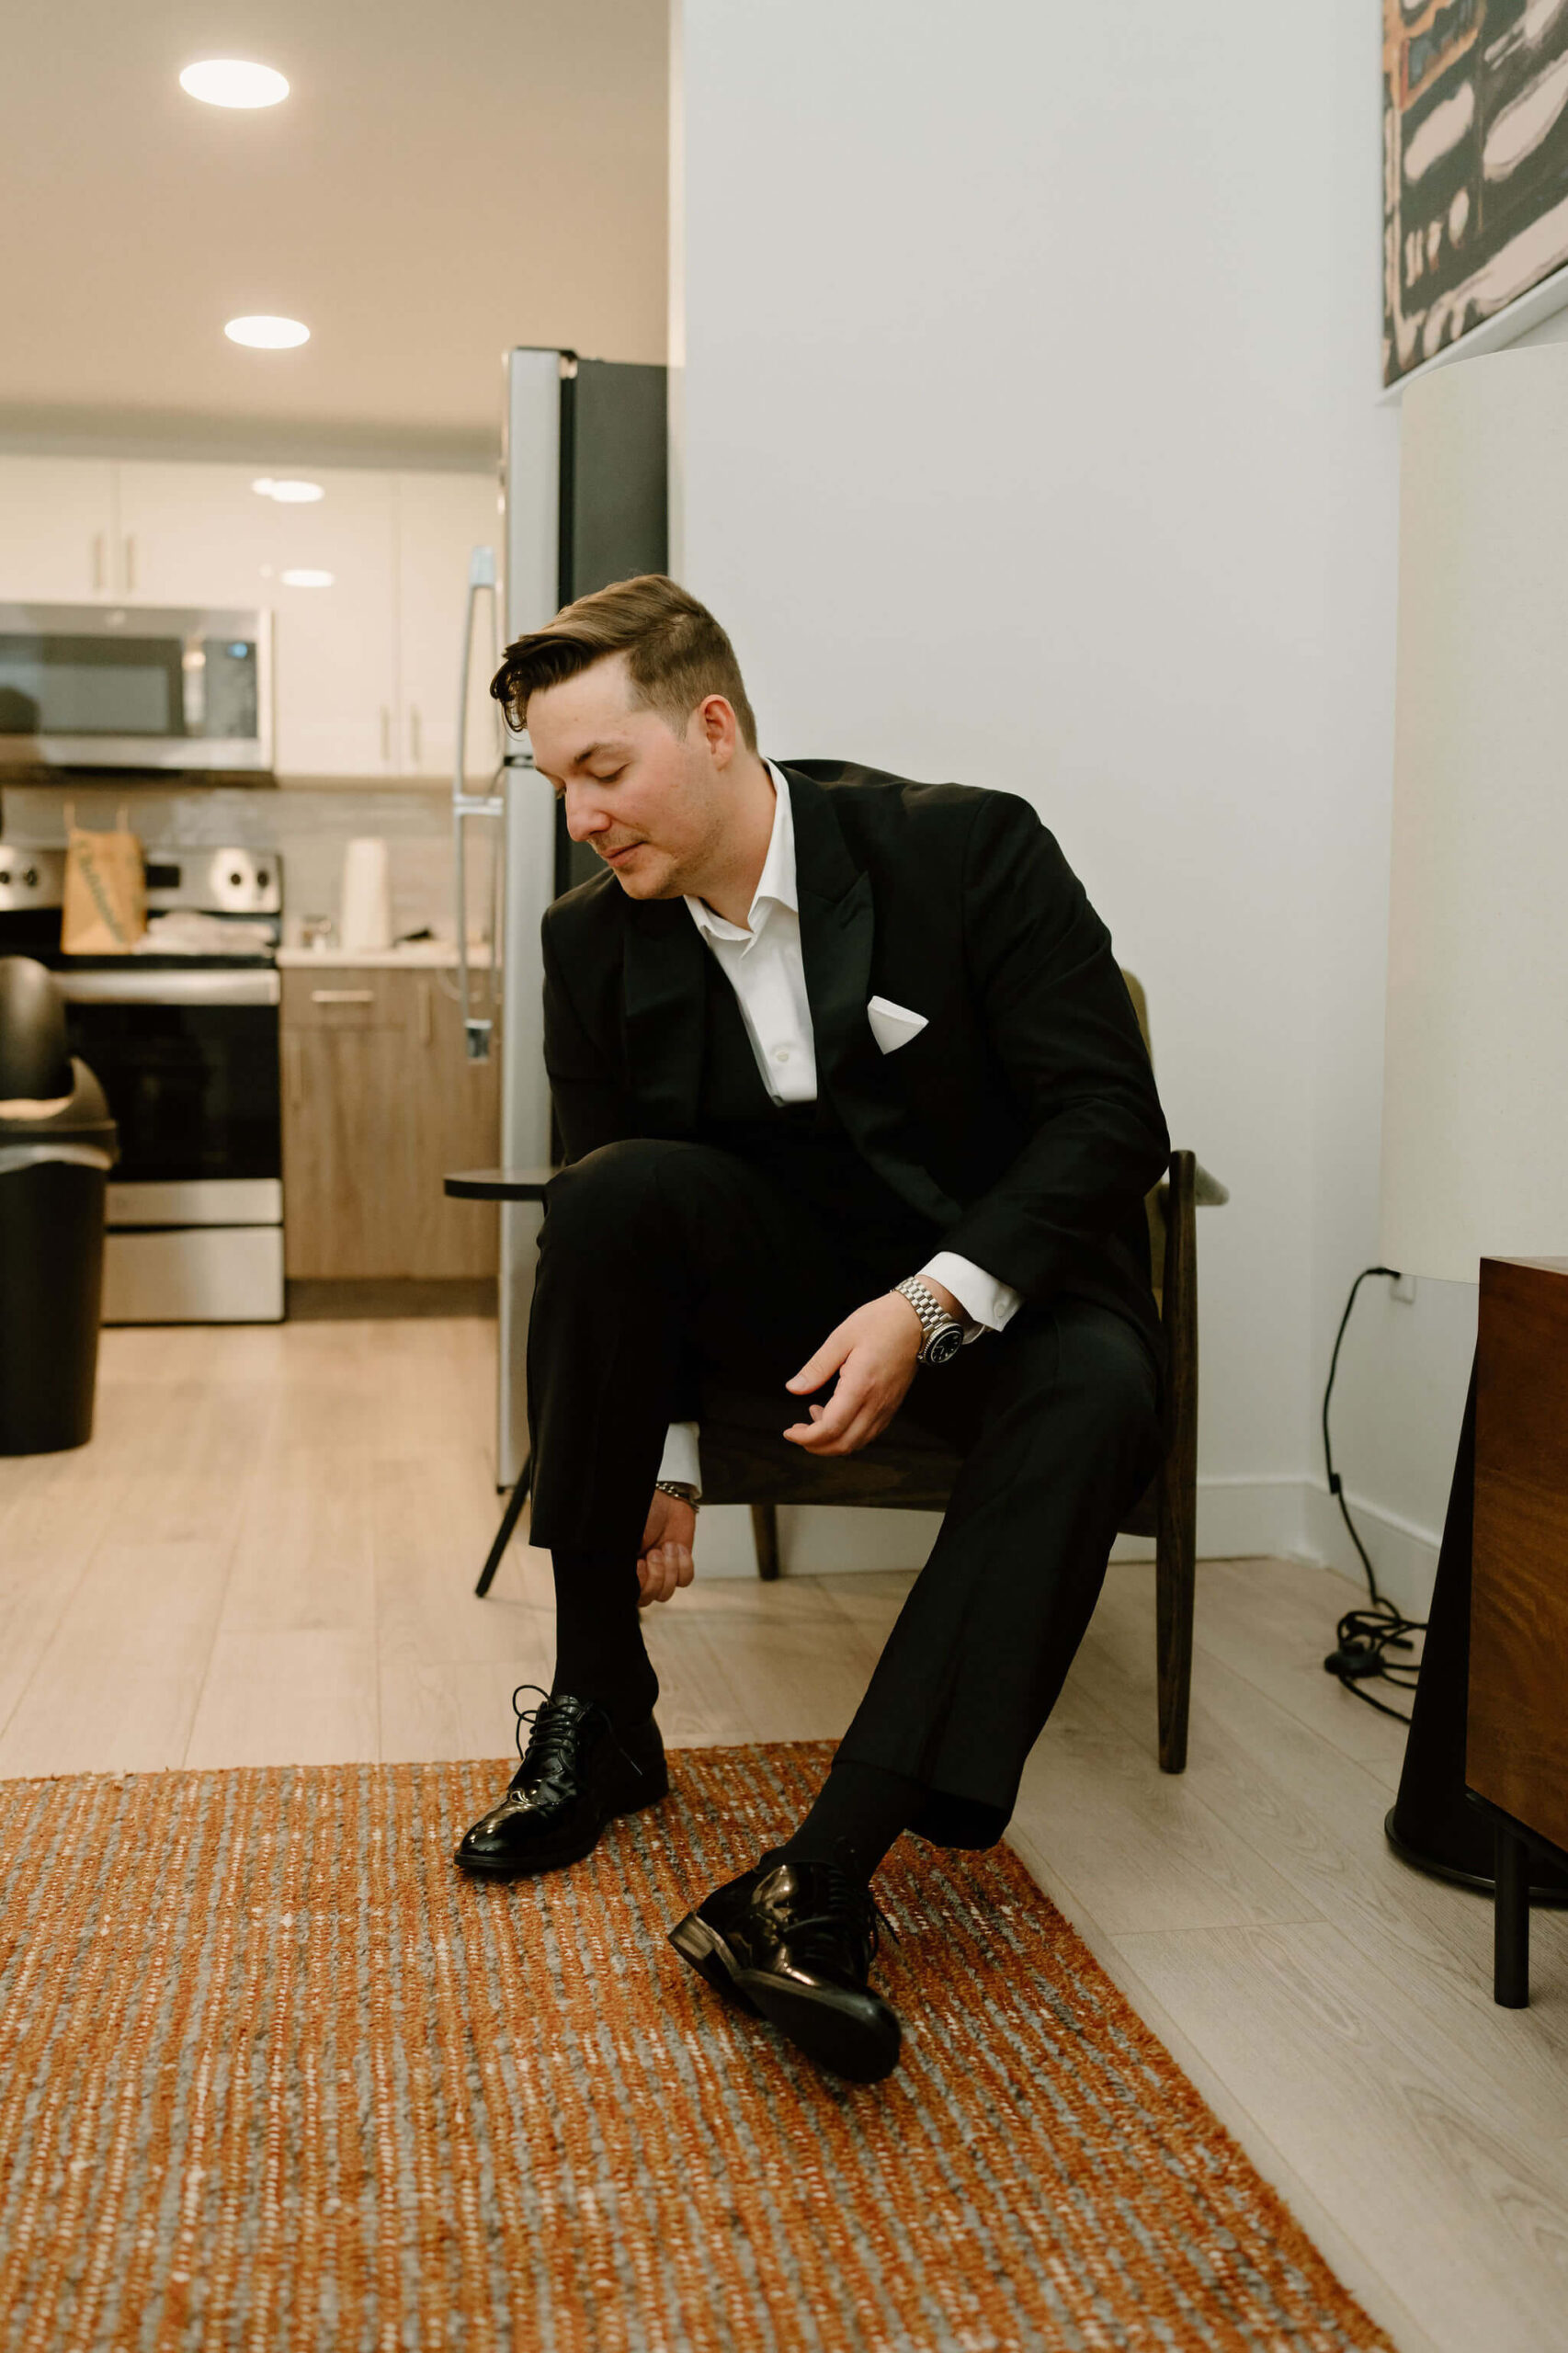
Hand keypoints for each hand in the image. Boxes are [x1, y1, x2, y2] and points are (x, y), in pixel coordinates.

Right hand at [637, 1488, 696, 1606]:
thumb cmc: (647, 1512)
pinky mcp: (679, 1569)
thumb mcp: (634, 1532)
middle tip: (655, 1552)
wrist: (669, 1502)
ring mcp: (660, 1574)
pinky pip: (684, 1581)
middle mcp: (641, 1575)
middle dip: (656, 1575)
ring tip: (667, 1546)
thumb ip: (629, 1552)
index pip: (630, 1593)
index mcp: (627, 1567)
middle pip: (647, 1598)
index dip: (639, 1584)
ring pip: (665, 1593)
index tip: (640, 1564)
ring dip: (669, 1569)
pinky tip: (678, 1548)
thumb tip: (632, 1568)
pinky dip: (684, 1565)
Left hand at [783, 1286, 941, 1456]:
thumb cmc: (881, 1322)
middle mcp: (876, 1404)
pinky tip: (835, 1414)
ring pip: (856, 1443)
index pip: (830, 1428)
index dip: (806, 1438)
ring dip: (831, 1442)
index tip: (790, 1432)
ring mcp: (886, 1408)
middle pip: (843, 1444)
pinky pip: (868, 1434)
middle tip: (797, 1432)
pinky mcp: (891, 1407)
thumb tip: (794, 1388)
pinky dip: (847, 1435)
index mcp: (860, 1386)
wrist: (916, 1320)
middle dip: (815, 1446)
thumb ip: (817, 1367)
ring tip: (814, 1417)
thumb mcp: (841, 1337)